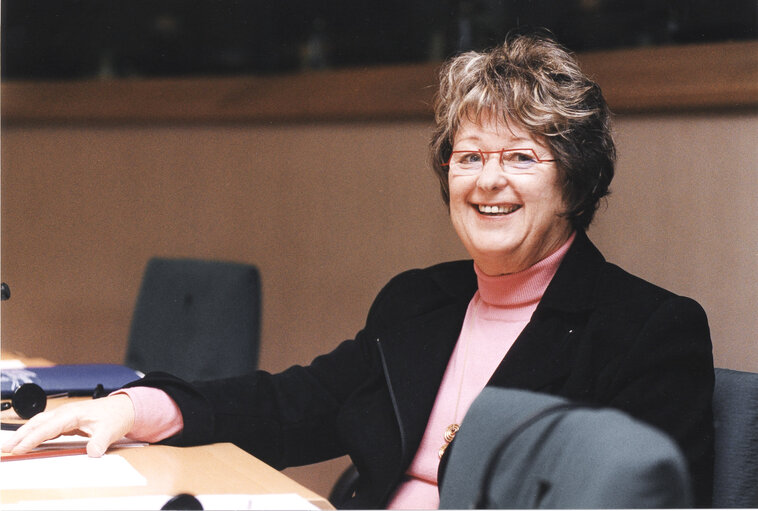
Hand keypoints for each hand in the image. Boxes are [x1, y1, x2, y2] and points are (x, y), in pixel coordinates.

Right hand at [1, 394, 134, 456]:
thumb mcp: (110, 431)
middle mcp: (65, 413)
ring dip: (25, 434)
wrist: (124, 407)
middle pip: (37, 423)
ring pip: (39, 424)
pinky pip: (46, 427)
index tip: (19, 449)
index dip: (32, 439)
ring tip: (11, 447)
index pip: (47, 428)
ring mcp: (65, 416)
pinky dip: (35, 434)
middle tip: (6, 448)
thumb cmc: (116, 416)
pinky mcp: (67, 421)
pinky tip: (29, 443)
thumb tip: (93, 453)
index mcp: (72, 414)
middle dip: (20, 435)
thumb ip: (100, 442)